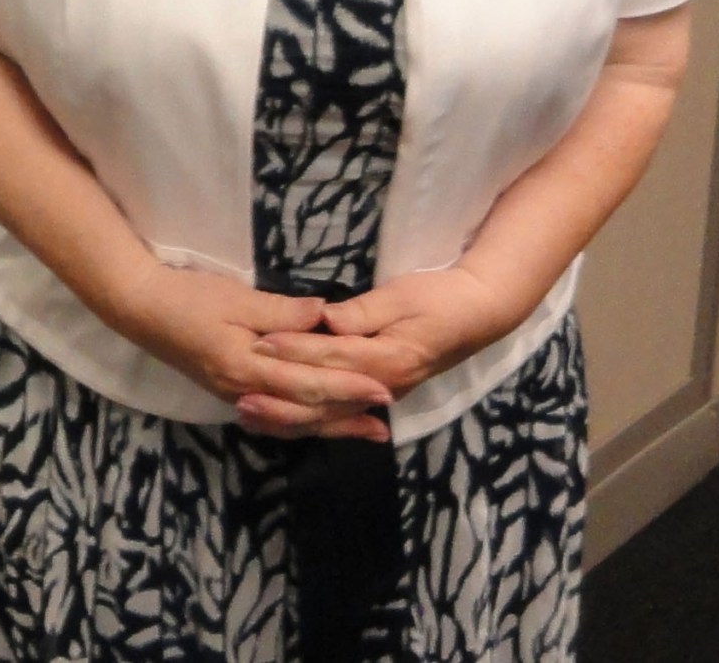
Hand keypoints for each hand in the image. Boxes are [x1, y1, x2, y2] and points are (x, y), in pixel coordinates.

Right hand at [111, 264, 393, 441]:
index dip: (347, 388)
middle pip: (305, 412)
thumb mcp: (235, 297)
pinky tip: (318, 424)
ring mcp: (235, 395)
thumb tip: (325, 317)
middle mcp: (244, 391)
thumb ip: (281, 312)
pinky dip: (302, 424)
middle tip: (385, 420)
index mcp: (247, 366)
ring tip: (364, 431)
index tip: (383, 390)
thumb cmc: (188, 297)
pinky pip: (275, 417)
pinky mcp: (230, 391)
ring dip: (330, 426)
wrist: (141, 308)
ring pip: (292, 420)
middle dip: (347, 415)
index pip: (308, 384)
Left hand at [243, 266, 520, 434]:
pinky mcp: (380, 391)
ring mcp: (383, 393)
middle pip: (326, 397)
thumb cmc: (439, 298)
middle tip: (240, 398)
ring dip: (291, 416)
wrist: (478, 313)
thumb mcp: (402, 296)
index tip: (261, 345)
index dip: (295, 351)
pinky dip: (312, 418)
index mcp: (387, 358)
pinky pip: (341, 412)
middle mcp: (383, 385)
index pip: (332, 357)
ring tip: (251, 416)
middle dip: (283, 398)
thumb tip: (328, 321)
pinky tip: (285, 421)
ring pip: (331, 413)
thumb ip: (364, 312)